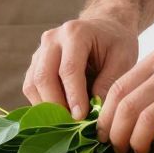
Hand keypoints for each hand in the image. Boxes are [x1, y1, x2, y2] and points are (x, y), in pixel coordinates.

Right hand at [23, 16, 137, 119]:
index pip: (68, 69)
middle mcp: (52, 39)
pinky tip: (59, 113)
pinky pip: (30, 87)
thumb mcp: (123, 59)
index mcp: (76, 33)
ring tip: (67, 121)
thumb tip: (94, 111)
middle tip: (72, 124)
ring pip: (32, 84)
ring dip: (47, 107)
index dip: (73, 96)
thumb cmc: (116, 43)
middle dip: (56, 105)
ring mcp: (40, 50)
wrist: (104, 28)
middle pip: (44, 76)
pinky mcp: (35, 63)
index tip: (81, 118)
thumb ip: (109, 83)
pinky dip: (42, 103)